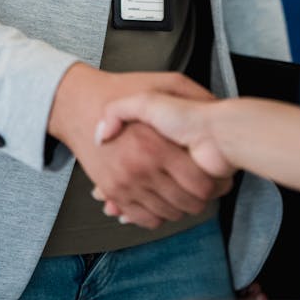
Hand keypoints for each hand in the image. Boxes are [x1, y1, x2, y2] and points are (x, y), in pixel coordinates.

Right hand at [48, 65, 231, 228]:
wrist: (80, 103)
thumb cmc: (126, 90)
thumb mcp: (167, 82)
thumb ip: (196, 94)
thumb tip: (218, 115)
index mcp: (158, 146)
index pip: (202, 185)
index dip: (215, 183)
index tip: (217, 174)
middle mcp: (141, 170)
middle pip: (188, 204)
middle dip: (201, 197)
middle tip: (204, 184)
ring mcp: (126, 184)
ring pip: (169, 214)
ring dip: (180, 207)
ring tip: (183, 189)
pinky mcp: (115, 192)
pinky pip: (145, 218)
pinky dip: (157, 215)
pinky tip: (161, 198)